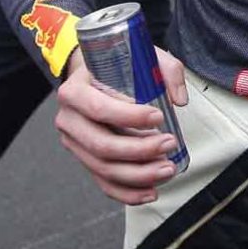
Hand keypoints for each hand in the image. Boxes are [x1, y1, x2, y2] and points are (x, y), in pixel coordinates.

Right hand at [55, 47, 190, 204]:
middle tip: (169, 144)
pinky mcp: (85, 159)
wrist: (91, 75)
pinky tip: (151, 191)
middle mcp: (68, 120)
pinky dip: (127, 192)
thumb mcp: (139, 56)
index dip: (129, 117)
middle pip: (102, 145)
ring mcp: (75, 143)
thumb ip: (165, 70)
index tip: (158, 117)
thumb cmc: (115, 66)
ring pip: (103, 168)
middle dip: (139, 150)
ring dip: (138, 174)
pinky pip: (103, 182)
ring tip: (167, 169)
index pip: (99, 109)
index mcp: (74, 91)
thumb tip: (178, 100)